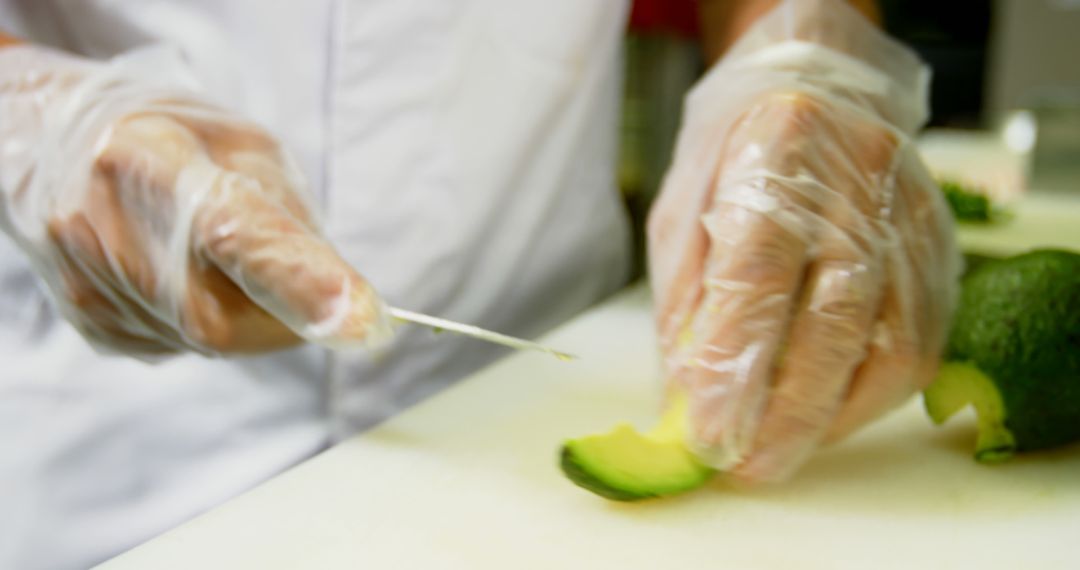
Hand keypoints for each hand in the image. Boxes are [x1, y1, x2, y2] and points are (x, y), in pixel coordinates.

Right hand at [0, 46, 388, 354]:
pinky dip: (211, 321)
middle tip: (319, 295)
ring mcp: (86, 281)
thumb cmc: (174, 141)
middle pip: (222, 317)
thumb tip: (343, 302)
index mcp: (151, 157)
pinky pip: (182, 347)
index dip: (302, 283)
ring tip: (228, 261)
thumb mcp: (246, 148)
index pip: (235, 233)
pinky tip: (189, 276)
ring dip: (249, 318)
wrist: (58, 146)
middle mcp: (105, 223)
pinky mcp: (88, 321)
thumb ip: (292, 221)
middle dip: (289, 319)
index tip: (365, 320)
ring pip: (207, 342)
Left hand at [647, 0, 959, 483]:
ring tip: (782, 454)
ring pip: (889, 342)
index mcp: (776, 153)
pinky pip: (918, 344)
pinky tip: (828, 417)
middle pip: (835, 318)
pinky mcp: (938, 249)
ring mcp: (909, 217)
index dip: (735, 364)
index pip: (760, 272)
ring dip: (833, 417)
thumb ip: (687, 302)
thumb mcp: (683, 212)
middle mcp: (855, 183)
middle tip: (746, 467)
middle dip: (787, 411)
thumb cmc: (733, 156)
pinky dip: (869, 397)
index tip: (708, 434)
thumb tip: (690, 399)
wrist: (818, 90)